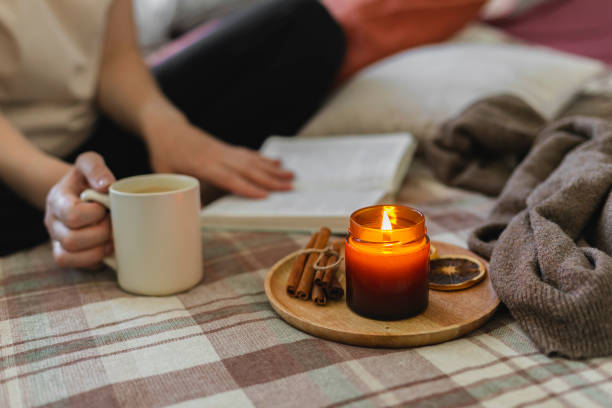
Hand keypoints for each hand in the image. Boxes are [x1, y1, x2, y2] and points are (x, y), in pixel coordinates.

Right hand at [45, 152, 115, 267]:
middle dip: (100, 233)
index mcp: (57, 199)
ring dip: (97, 249)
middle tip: (113, 223)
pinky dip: (92, 259)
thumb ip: (95, 168)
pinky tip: (106, 248)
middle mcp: (53, 221)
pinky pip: (72, 265)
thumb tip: (106, 185)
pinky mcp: (66, 253)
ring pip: (69, 255)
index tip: (106, 207)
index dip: (95, 214)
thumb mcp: (90, 163)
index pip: (72, 214)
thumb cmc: (88, 179)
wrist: (80, 191)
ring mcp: (57, 239)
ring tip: (112, 237)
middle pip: (71, 239)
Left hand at [146, 120, 293, 197]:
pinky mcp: (227, 148)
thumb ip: (180, 193)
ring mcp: (225, 151)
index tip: (265, 196)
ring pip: (252, 161)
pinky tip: (278, 162)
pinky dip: (265, 159)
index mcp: (203, 165)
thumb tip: (192, 214)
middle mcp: (218, 156)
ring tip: (291, 176)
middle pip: (248, 169)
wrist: (167, 128)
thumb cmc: (164, 154)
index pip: (228, 178)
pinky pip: (249, 154)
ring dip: (273, 169)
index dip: (246, 187)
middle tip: (290, 188)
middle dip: (270, 180)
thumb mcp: (166, 175)